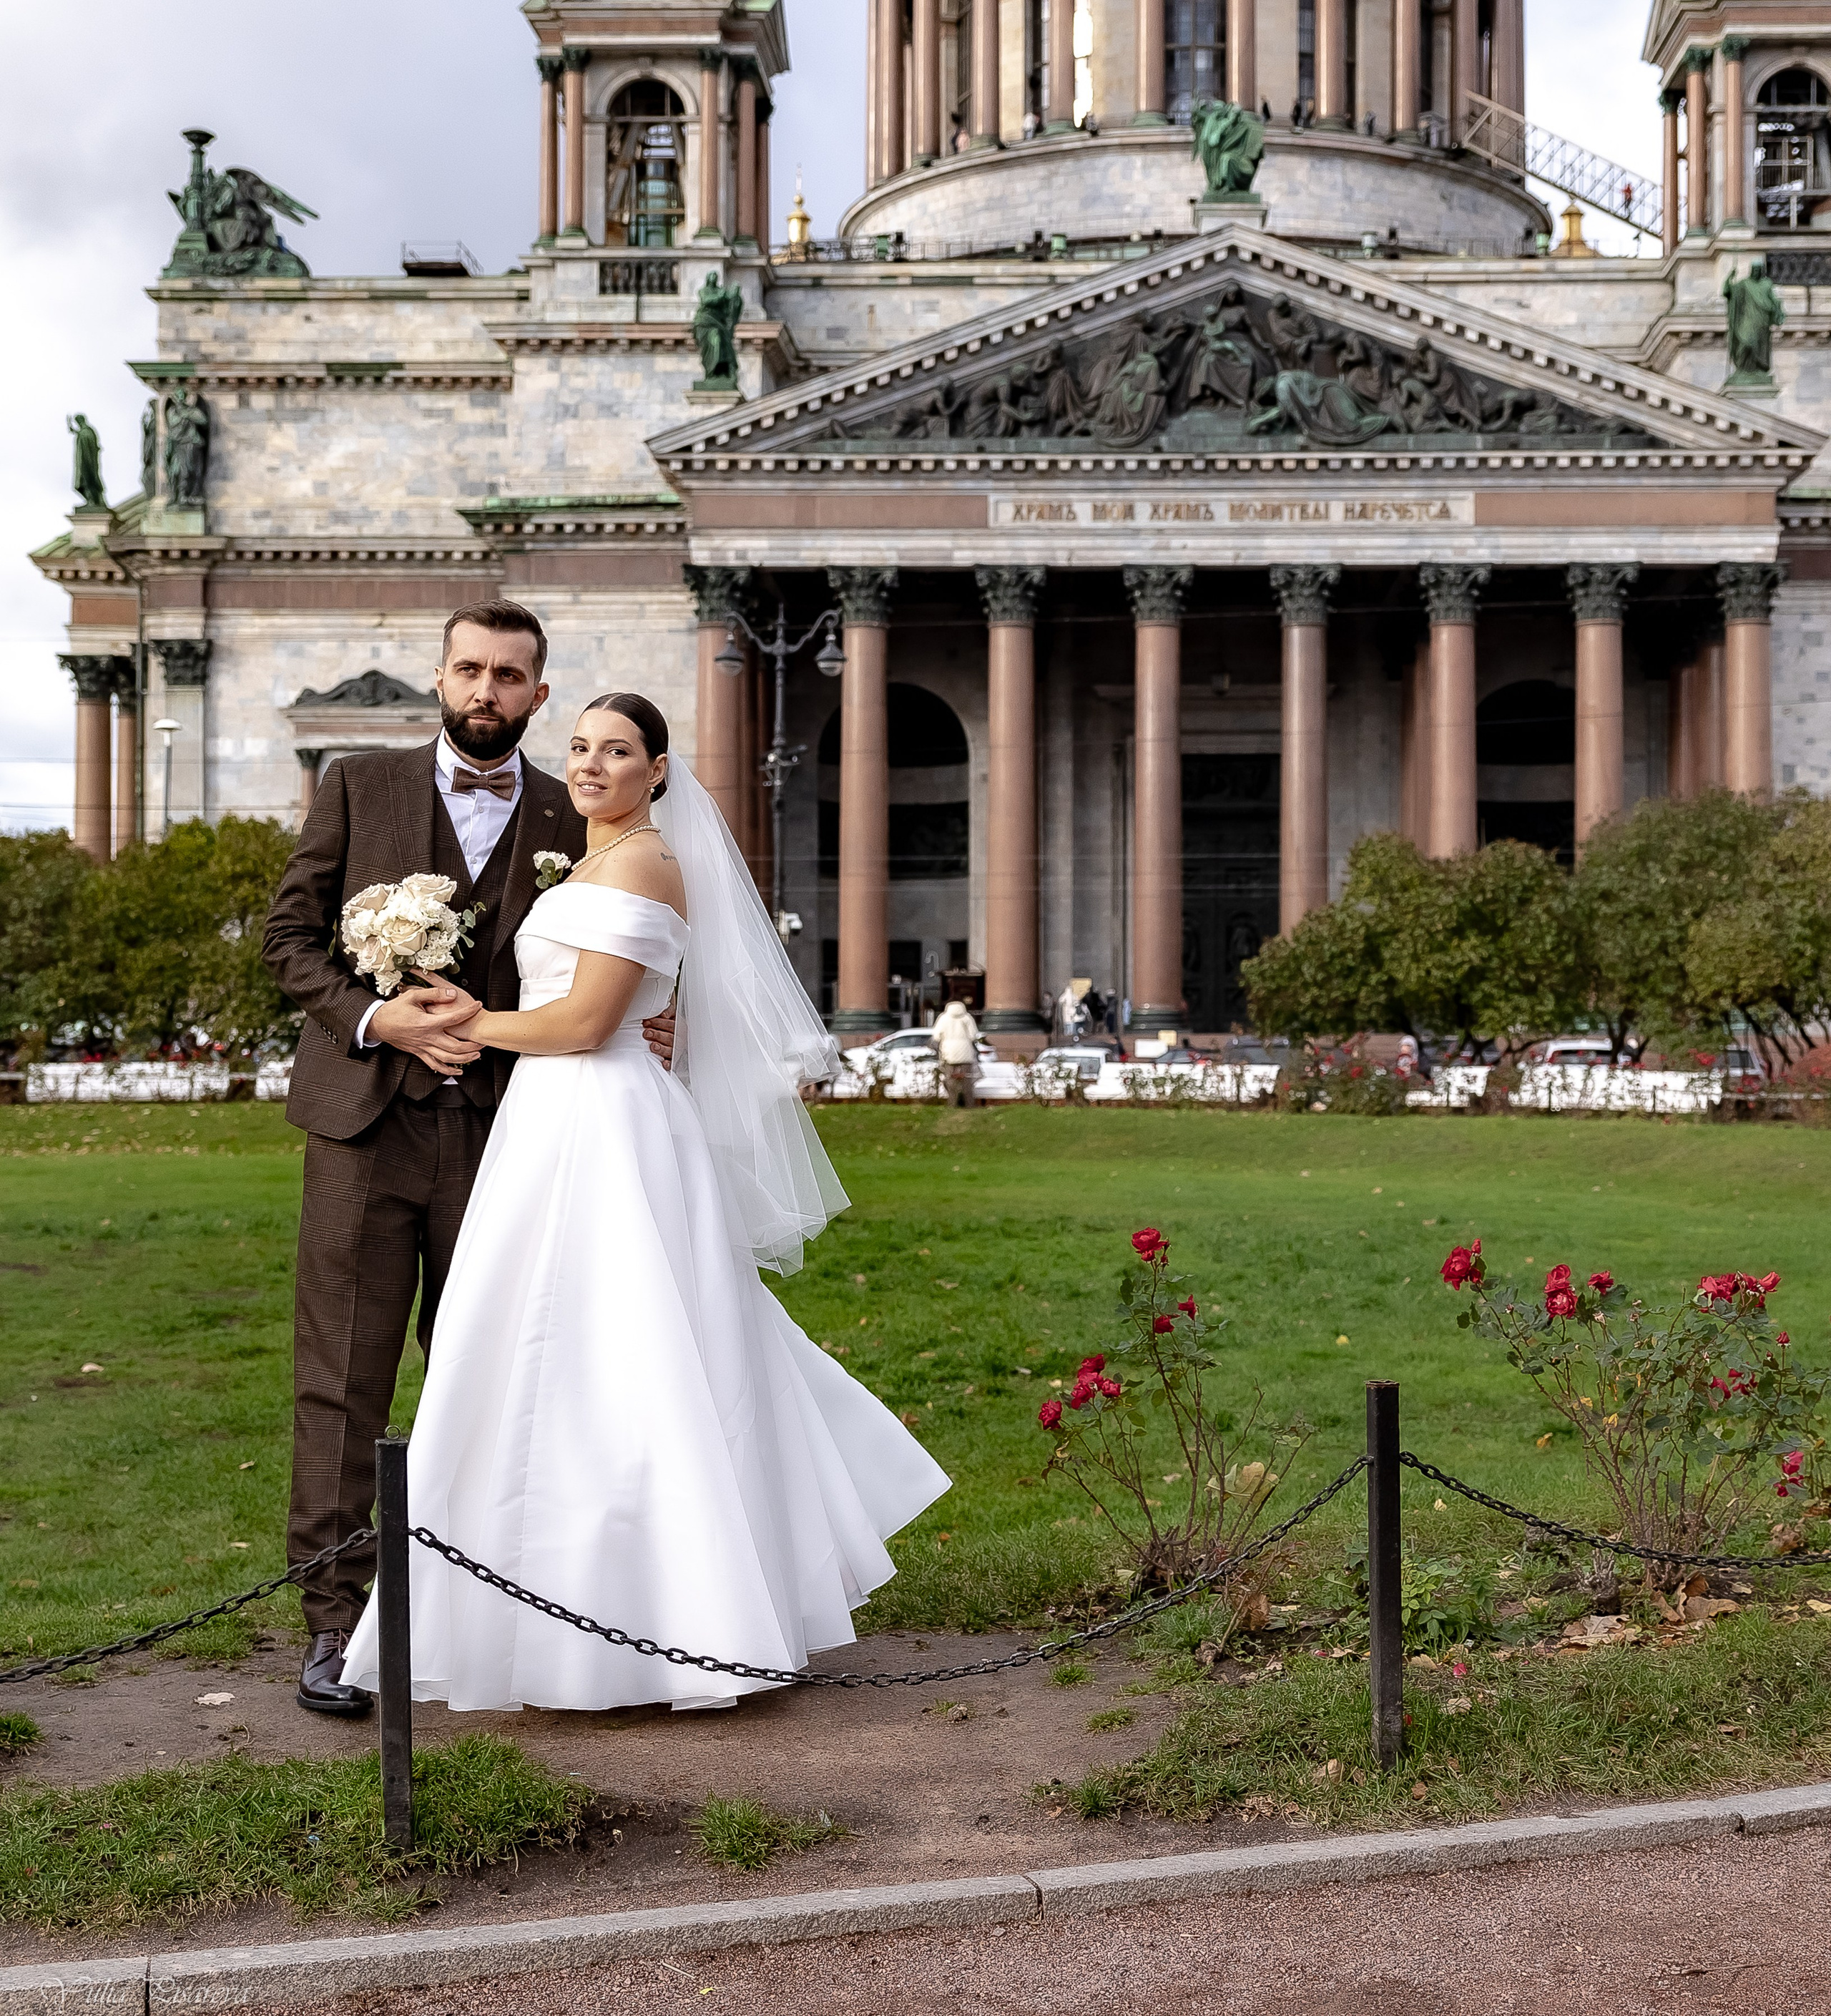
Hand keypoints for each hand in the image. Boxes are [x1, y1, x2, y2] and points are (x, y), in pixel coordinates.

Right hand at [368, 984, 483, 1072]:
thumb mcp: (412, 996)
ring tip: (476, 1054)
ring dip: (464, 1058)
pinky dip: (448, 1070)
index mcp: (427, 1023)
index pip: (454, 1018)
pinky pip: (435, 1065)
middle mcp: (427, 1038)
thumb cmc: (394, 1010)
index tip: (477, 1006)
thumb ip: (434, 993)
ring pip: (447, 1059)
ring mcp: (423, 1048)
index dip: (468, 1011)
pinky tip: (458, 1070)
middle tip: (483, 1040)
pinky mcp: (419, 1053)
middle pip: (455, 1046)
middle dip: (472, 1044)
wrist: (378, 1024)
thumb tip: (452, 993)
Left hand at [643, 1006, 675, 1071]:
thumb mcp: (670, 1015)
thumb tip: (663, 1014)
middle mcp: (680, 1039)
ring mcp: (677, 1050)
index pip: (671, 1025)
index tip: (646, 1023)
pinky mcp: (674, 1060)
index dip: (658, 1023)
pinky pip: (673, 1063)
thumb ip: (667, 1011)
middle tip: (646, 1033)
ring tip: (652, 1046)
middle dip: (658, 1035)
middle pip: (671, 1038)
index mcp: (679, 1026)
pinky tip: (663, 1063)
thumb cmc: (668, 1024)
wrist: (671, 1033)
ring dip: (662, 1049)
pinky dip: (669, 1064)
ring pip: (671, 1050)